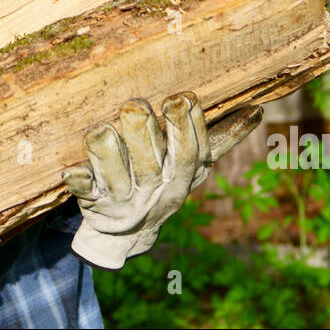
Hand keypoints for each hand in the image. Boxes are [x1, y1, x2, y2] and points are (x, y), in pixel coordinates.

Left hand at [62, 92, 262, 269]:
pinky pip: (83, 191)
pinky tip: (70, 170)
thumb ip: (221, 138)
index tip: (181, 97)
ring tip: (101, 129)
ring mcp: (121, 197)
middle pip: (151, 162)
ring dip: (106, 151)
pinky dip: (77, 181)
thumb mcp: (194, 165)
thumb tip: (259, 110)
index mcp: (179, 176)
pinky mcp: (91, 201)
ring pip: (114, 174)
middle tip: (134, 106)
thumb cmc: (163, 182)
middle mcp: (152, 188)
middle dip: (142, 132)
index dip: (186, 125)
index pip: (190, 152)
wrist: (126, 232)